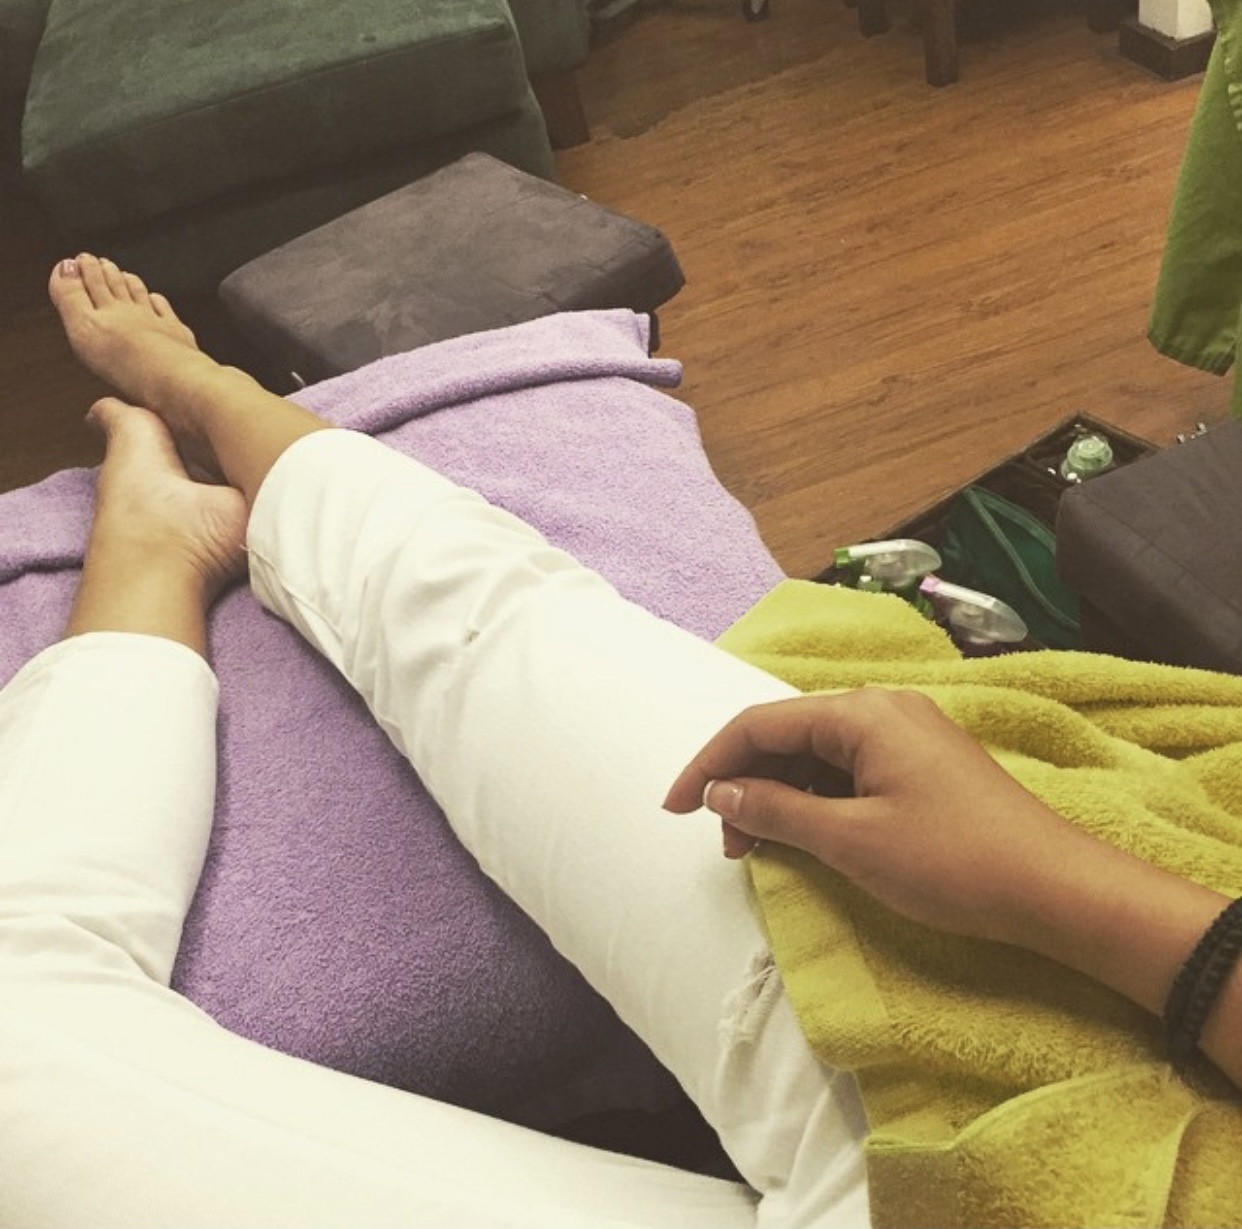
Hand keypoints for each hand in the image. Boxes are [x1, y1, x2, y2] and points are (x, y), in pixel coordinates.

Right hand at [664, 688, 1093, 948]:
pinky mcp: (922, 765)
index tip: (673, 807)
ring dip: (781, 798)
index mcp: (862, 713)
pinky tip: (806, 837)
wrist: (1057, 889)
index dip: (709, 765)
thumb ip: (776, 811)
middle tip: (727, 846)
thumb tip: (720, 794)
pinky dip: (817, 803)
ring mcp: (906, 735)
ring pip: (818, 757)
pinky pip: (850, 772)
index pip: (760, 724)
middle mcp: (882, 709)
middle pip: (788, 736)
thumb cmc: (953, 861)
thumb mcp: (851, 840)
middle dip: (746, 787)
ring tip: (761, 850)